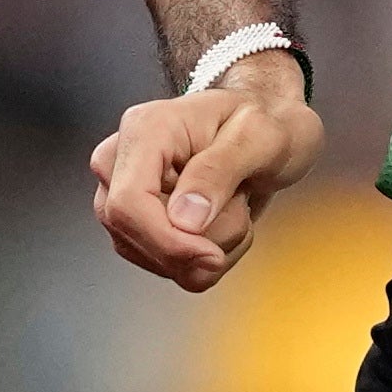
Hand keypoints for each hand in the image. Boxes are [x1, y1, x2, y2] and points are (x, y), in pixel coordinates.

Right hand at [89, 57, 320, 290]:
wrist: (269, 127)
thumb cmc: (262, 121)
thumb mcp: (258, 137)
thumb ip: (218, 172)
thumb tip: (183, 219)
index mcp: (144, 131)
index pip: (127, 204)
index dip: (167, 241)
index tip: (212, 253)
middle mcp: (122, 164)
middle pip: (138, 238)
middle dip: (204, 239)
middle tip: (240, 201)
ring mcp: (127, 199)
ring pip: (159, 261)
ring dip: (213, 247)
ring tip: (235, 204)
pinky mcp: (140, 228)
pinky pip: (173, 270)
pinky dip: (209, 260)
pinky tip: (225, 224)